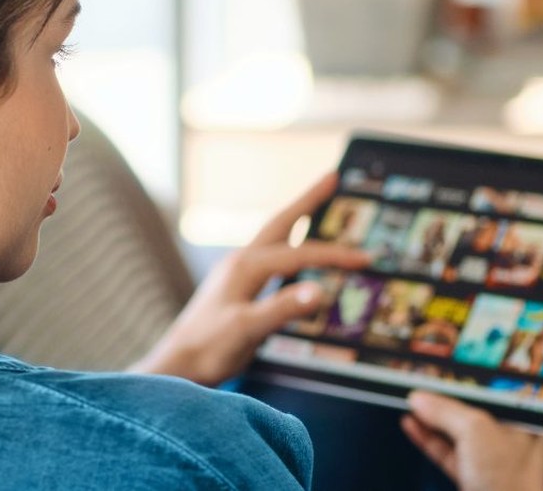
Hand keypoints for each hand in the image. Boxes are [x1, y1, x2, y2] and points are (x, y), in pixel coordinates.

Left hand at [131, 173, 372, 385]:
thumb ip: (283, 309)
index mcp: (246, 266)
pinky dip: (289, 246)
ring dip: (297, 219)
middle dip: (308, 200)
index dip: (335, 256)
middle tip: (333, 176)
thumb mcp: (248, 329)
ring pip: (274, 237)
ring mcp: (236, 272)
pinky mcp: (235, 287)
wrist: (177, 366)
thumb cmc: (209, 349)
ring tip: (317, 204)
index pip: (300, 254)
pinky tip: (293, 254)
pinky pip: (270, 257)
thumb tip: (322, 291)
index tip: (366, 259)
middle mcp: (241, 261)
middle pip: (282, 223)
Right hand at [401, 391, 542, 490]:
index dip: (466, 379)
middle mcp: (509, 438)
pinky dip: (428, 439)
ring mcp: (491, 460)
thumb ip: (446, 411)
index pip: (492, 391)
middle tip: (419, 383)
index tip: (441, 369)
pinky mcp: (473, 478)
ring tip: (409, 402)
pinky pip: (447, 452)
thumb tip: (419, 398)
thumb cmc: (508, 481)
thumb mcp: (476, 432)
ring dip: (431, 418)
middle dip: (443, 399)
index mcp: (523, 421)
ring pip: (456, 432)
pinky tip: (411, 425)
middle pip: (471, 410)